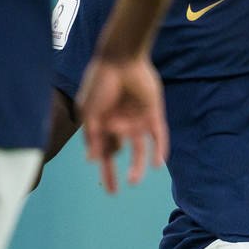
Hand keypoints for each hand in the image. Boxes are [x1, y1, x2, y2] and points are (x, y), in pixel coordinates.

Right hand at [75, 56, 169, 193]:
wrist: (120, 60)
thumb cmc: (100, 83)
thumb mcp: (89, 111)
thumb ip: (92, 136)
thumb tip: (92, 160)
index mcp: (103, 123)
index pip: (103, 150)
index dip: (103, 167)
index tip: (105, 186)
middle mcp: (120, 123)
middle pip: (119, 152)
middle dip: (115, 171)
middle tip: (115, 189)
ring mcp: (137, 119)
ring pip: (139, 148)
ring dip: (137, 165)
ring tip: (134, 180)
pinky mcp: (153, 114)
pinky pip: (159, 136)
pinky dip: (159, 149)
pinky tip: (158, 163)